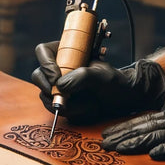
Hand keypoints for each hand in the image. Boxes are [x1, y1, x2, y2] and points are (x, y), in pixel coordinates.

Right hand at [31, 41, 164, 123]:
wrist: (125, 99)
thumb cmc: (116, 82)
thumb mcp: (101, 75)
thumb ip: (81, 77)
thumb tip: (60, 86)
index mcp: (67, 52)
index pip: (43, 52)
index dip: (46, 64)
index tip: (57, 77)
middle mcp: (60, 68)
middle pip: (39, 76)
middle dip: (52, 89)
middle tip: (67, 97)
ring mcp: (59, 86)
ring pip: (47, 96)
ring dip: (67, 103)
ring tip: (89, 103)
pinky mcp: (63, 101)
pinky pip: (57, 109)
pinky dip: (72, 112)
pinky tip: (89, 108)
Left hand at [101, 95, 164, 158]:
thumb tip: (153, 138)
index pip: (142, 121)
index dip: (124, 127)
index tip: (107, 134)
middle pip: (143, 127)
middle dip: (122, 135)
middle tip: (103, 144)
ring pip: (155, 135)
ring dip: (135, 142)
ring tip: (118, 149)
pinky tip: (153, 154)